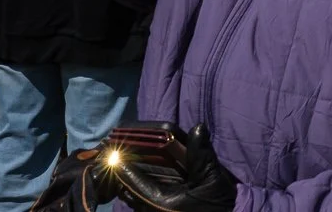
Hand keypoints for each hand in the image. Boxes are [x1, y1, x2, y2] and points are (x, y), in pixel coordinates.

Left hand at [112, 125, 236, 211]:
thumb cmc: (217, 205)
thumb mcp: (211, 179)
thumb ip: (200, 155)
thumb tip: (197, 127)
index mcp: (157, 201)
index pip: (130, 177)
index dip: (121, 160)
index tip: (114, 144)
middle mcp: (147, 210)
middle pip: (125, 186)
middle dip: (124, 167)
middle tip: (123, 147)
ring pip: (130, 193)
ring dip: (130, 176)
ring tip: (131, 157)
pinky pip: (139, 199)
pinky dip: (138, 184)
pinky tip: (146, 172)